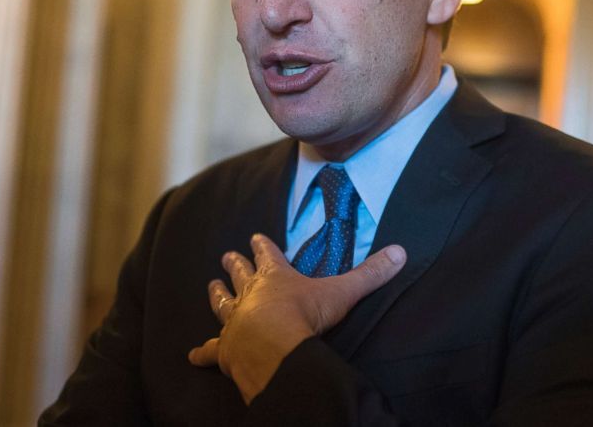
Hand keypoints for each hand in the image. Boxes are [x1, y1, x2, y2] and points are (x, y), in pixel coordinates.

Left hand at [188, 233, 406, 403]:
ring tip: (210, 286)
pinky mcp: (226, 350)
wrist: (276, 348)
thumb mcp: (343, 291)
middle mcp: (250, 295)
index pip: (266, 255)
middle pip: (239, 276)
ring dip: (217, 296)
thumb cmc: (305, 316)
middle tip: (225, 256)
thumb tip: (400, 252)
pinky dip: (203, 352)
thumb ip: (371, 273)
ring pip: (222, 305)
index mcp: (275, 278)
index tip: (253, 237)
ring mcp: (235, 322)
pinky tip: (192, 355)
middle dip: (234, 265)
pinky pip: (211, 351)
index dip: (261, 246)